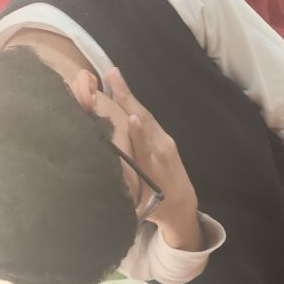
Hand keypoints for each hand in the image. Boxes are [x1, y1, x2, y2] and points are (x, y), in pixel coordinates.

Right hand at [103, 67, 199, 245]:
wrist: (183, 207)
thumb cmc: (155, 207)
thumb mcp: (139, 202)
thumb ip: (124, 188)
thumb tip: (99, 175)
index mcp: (153, 171)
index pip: (145, 150)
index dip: (138, 135)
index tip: (131, 119)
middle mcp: (162, 153)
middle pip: (143, 122)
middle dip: (126, 99)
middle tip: (110, 76)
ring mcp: (166, 144)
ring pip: (145, 116)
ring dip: (128, 96)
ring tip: (113, 76)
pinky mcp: (167, 140)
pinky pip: (149, 119)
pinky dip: (134, 105)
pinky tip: (123, 91)